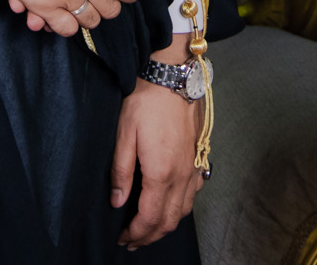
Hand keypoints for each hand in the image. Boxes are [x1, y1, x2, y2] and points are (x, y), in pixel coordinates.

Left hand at [112, 43, 204, 247]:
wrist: (171, 75)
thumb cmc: (145, 101)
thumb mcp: (123, 135)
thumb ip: (120, 172)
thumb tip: (117, 202)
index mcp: (161, 172)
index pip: (150, 218)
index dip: (135, 233)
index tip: (122, 238)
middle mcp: (181, 174)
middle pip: (169, 220)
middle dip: (150, 236)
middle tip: (132, 240)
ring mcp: (193, 165)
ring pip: (184, 209)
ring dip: (166, 224)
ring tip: (149, 227)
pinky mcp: (198, 155)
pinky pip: (194, 192)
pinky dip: (181, 206)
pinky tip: (171, 203)